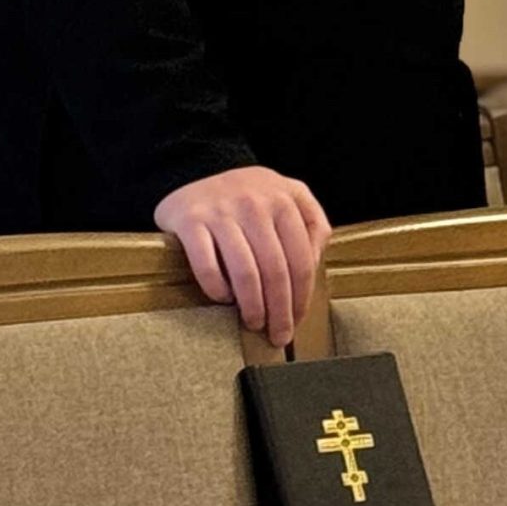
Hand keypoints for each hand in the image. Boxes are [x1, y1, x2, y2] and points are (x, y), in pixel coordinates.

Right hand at [154, 165, 331, 336]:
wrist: (194, 171)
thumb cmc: (248, 196)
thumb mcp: (288, 195)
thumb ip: (311, 224)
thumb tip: (315, 263)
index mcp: (284, 198)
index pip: (301, 258)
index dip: (302, 296)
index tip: (297, 320)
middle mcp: (255, 203)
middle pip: (275, 269)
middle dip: (279, 310)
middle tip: (278, 334)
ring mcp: (221, 211)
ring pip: (244, 271)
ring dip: (252, 305)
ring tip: (254, 322)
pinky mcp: (191, 220)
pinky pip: (207, 265)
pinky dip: (217, 289)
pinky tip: (223, 299)